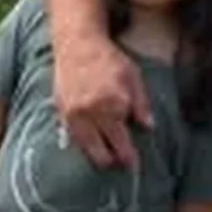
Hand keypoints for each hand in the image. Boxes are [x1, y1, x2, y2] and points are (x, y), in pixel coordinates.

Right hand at [53, 32, 152, 167]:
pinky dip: (84, 144)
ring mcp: (75, 114)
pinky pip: (74, 138)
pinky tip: (92, 144)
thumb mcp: (133, 76)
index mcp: (114, 103)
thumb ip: (141, 104)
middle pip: (103, 151)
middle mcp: (93, 112)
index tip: (134, 165)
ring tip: (108, 158)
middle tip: (122, 161)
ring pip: (86, 148)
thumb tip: (150, 127)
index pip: (122, 142)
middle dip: (114, 160)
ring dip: (98, 156)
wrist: (78, 45)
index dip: (128, 157)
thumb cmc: (110, 59)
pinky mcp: (62, 113)